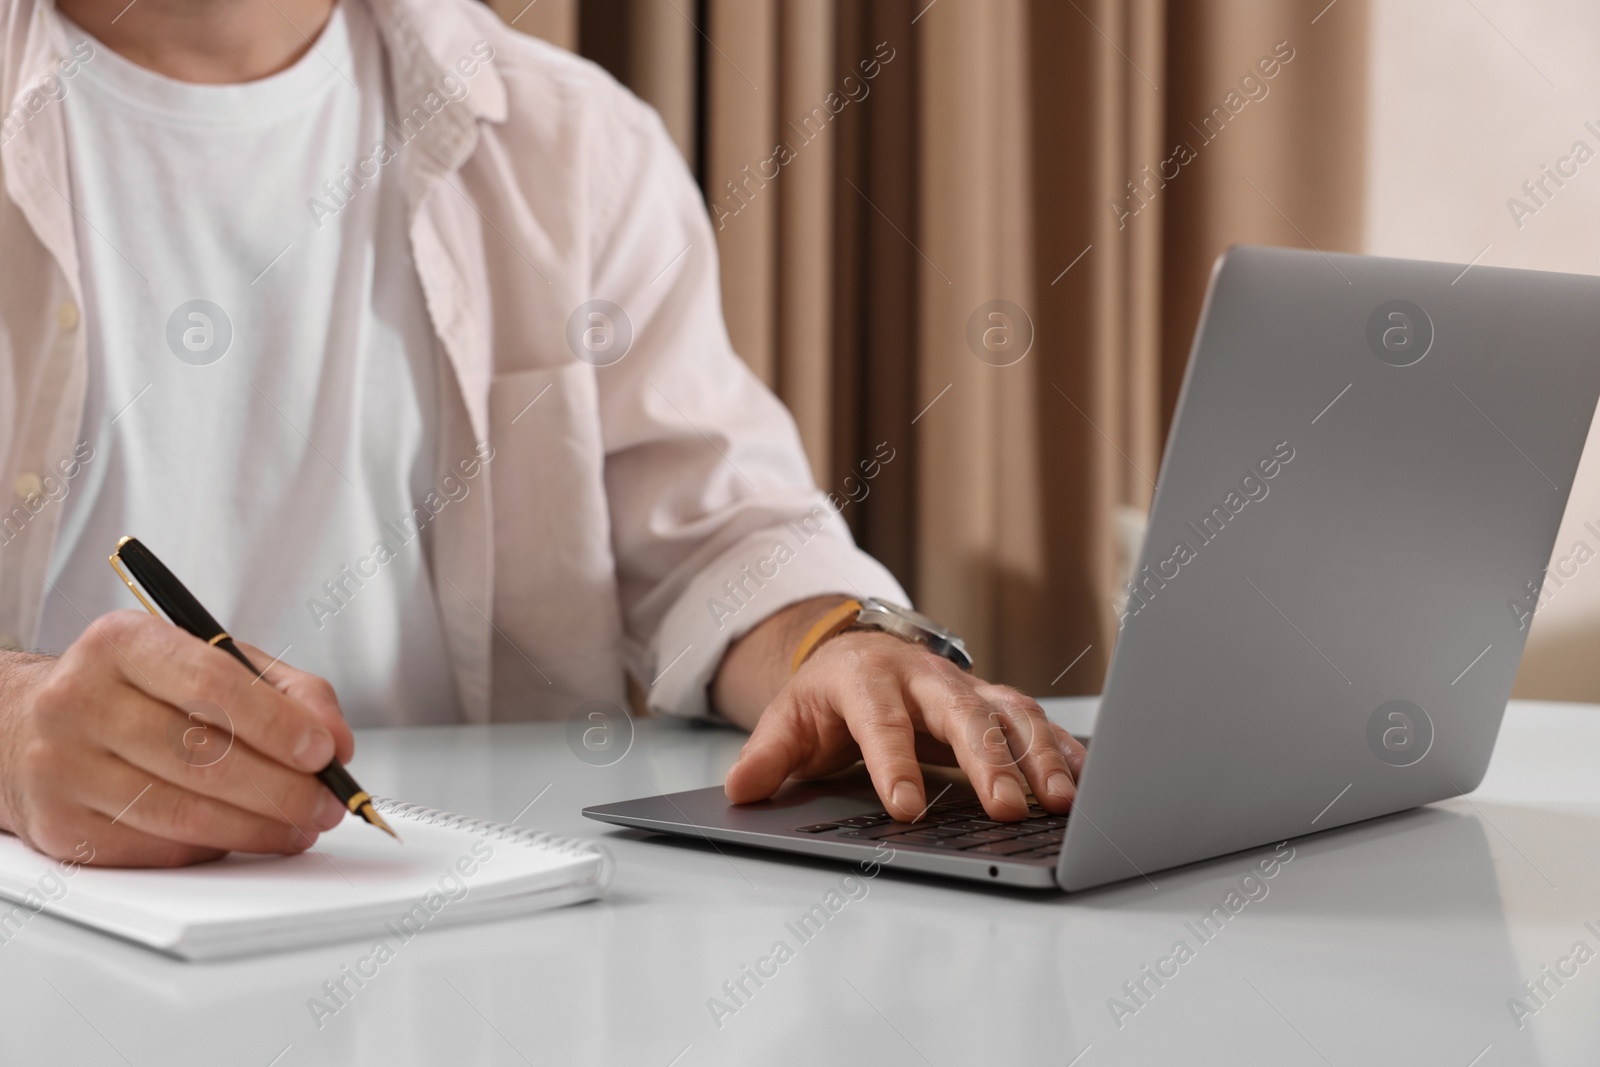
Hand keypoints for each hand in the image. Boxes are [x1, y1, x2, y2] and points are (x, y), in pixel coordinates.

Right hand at [0, 611, 354, 866]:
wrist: (31, 727)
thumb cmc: (140, 691)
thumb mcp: (211, 661)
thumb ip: (287, 690)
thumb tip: (334, 742)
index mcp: (121, 643)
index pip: (212, 684)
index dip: (279, 724)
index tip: (325, 751)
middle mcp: (79, 700)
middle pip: (202, 757)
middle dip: (283, 788)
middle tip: (327, 802)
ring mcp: (62, 767)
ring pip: (184, 812)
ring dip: (260, 827)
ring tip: (301, 825)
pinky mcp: (60, 826)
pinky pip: (158, 847)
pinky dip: (217, 847)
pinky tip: (247, 836)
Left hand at [720, 625, 1086, 821]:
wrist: (862, 654)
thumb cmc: (829, 696)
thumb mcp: (789, 720)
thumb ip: (768, 757)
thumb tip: (740, 791)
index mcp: (869, 680)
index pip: (883, 724)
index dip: (896, 765)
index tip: (906, 809)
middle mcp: (926, 679)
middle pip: (962, 713)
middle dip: (988, 761)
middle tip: (1007, 808)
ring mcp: (967, 688)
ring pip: (1011, 714)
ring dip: (1038, 756)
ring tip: (1058, 802)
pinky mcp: (996, 702)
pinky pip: (1038, 723)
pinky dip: (1064, 751)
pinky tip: (1083, 785)